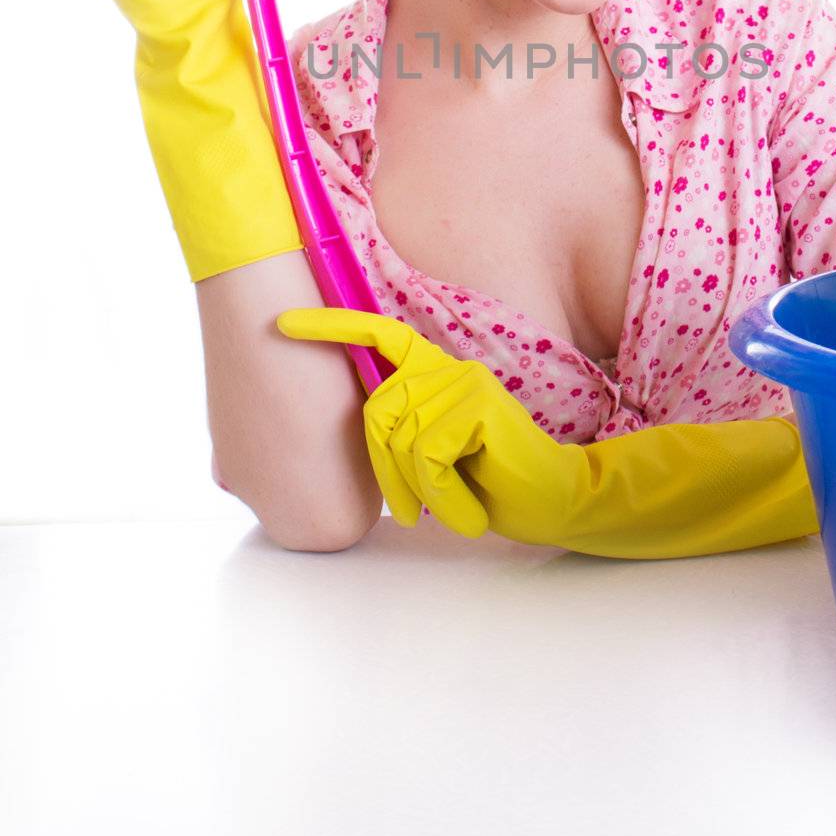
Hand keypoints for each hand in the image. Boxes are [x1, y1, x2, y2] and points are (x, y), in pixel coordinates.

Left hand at [275, 307, 585, 541]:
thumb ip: (400, 435)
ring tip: (454, 506)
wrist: (554, 500)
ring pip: (400, 438)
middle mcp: (447, 368)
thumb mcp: (433, 457)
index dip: (331, 328)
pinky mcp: (480, 406)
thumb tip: (353, 439)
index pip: (378, 336)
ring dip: (418, 489)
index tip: (281, 324)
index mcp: (433, 374)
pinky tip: (467, 509)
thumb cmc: (490, 484)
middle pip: (376, 410)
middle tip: (409, 511)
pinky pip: (427, 455)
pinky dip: (440, 493)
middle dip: (384, 471)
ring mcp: (465, 382)